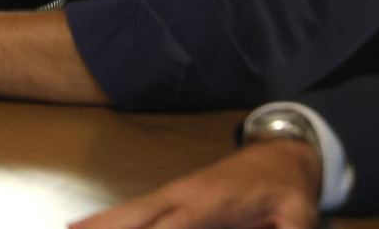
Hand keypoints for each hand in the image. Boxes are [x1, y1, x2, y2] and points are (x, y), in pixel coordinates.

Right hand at [69, 139, 323, 228]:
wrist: (282, 157)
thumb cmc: (288, 191)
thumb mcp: (298, 217)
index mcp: (210, 202)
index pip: (171, 226)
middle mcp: (182, 196)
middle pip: (134, 217)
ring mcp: (173, 195)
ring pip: (126, 212)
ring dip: (95, 224)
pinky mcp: (173, 198)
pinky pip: (132, 211)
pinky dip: (103, 218)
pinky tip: (80, 225)